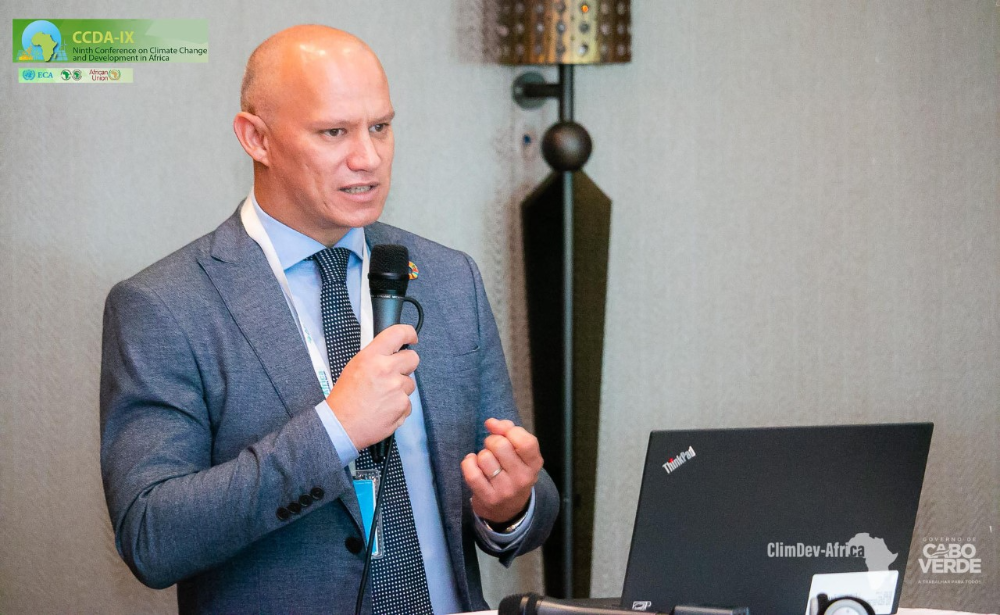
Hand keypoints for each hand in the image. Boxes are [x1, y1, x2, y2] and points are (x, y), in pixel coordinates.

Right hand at [325, 324, 418, 449]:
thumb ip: (375, 357)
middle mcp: (386, 370)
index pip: (398, 334)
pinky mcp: (403, 406)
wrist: (341, 426)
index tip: (411, 337)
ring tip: (381, 397)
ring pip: (410, 383)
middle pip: (413, 358)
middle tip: (394, 374)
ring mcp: (397, 389)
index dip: (409, 333)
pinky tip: (384, 409)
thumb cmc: (344, 399)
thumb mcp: (354, 367)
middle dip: (406, 365)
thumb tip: (391, 352)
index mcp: (371, 357)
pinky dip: (399, 406)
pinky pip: (408, 402)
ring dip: (400, 389)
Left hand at [461, 418, 543, 524]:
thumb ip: (509, 431)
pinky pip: (472, 472)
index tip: (501, 430)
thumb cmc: (513, 472)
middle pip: (501, 445)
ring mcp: (505, 490)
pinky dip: (468, 463)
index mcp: (535, 464)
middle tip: (492, 448)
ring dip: (481, 455)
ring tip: (486, 461)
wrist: (508, 510)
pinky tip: (472, 464)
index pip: (526, 441)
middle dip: (492, 441)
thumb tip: (492, 422)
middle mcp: (523, 478)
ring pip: (484, 457)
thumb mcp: (519, 454)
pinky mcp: (488, 498)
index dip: (509, 430)